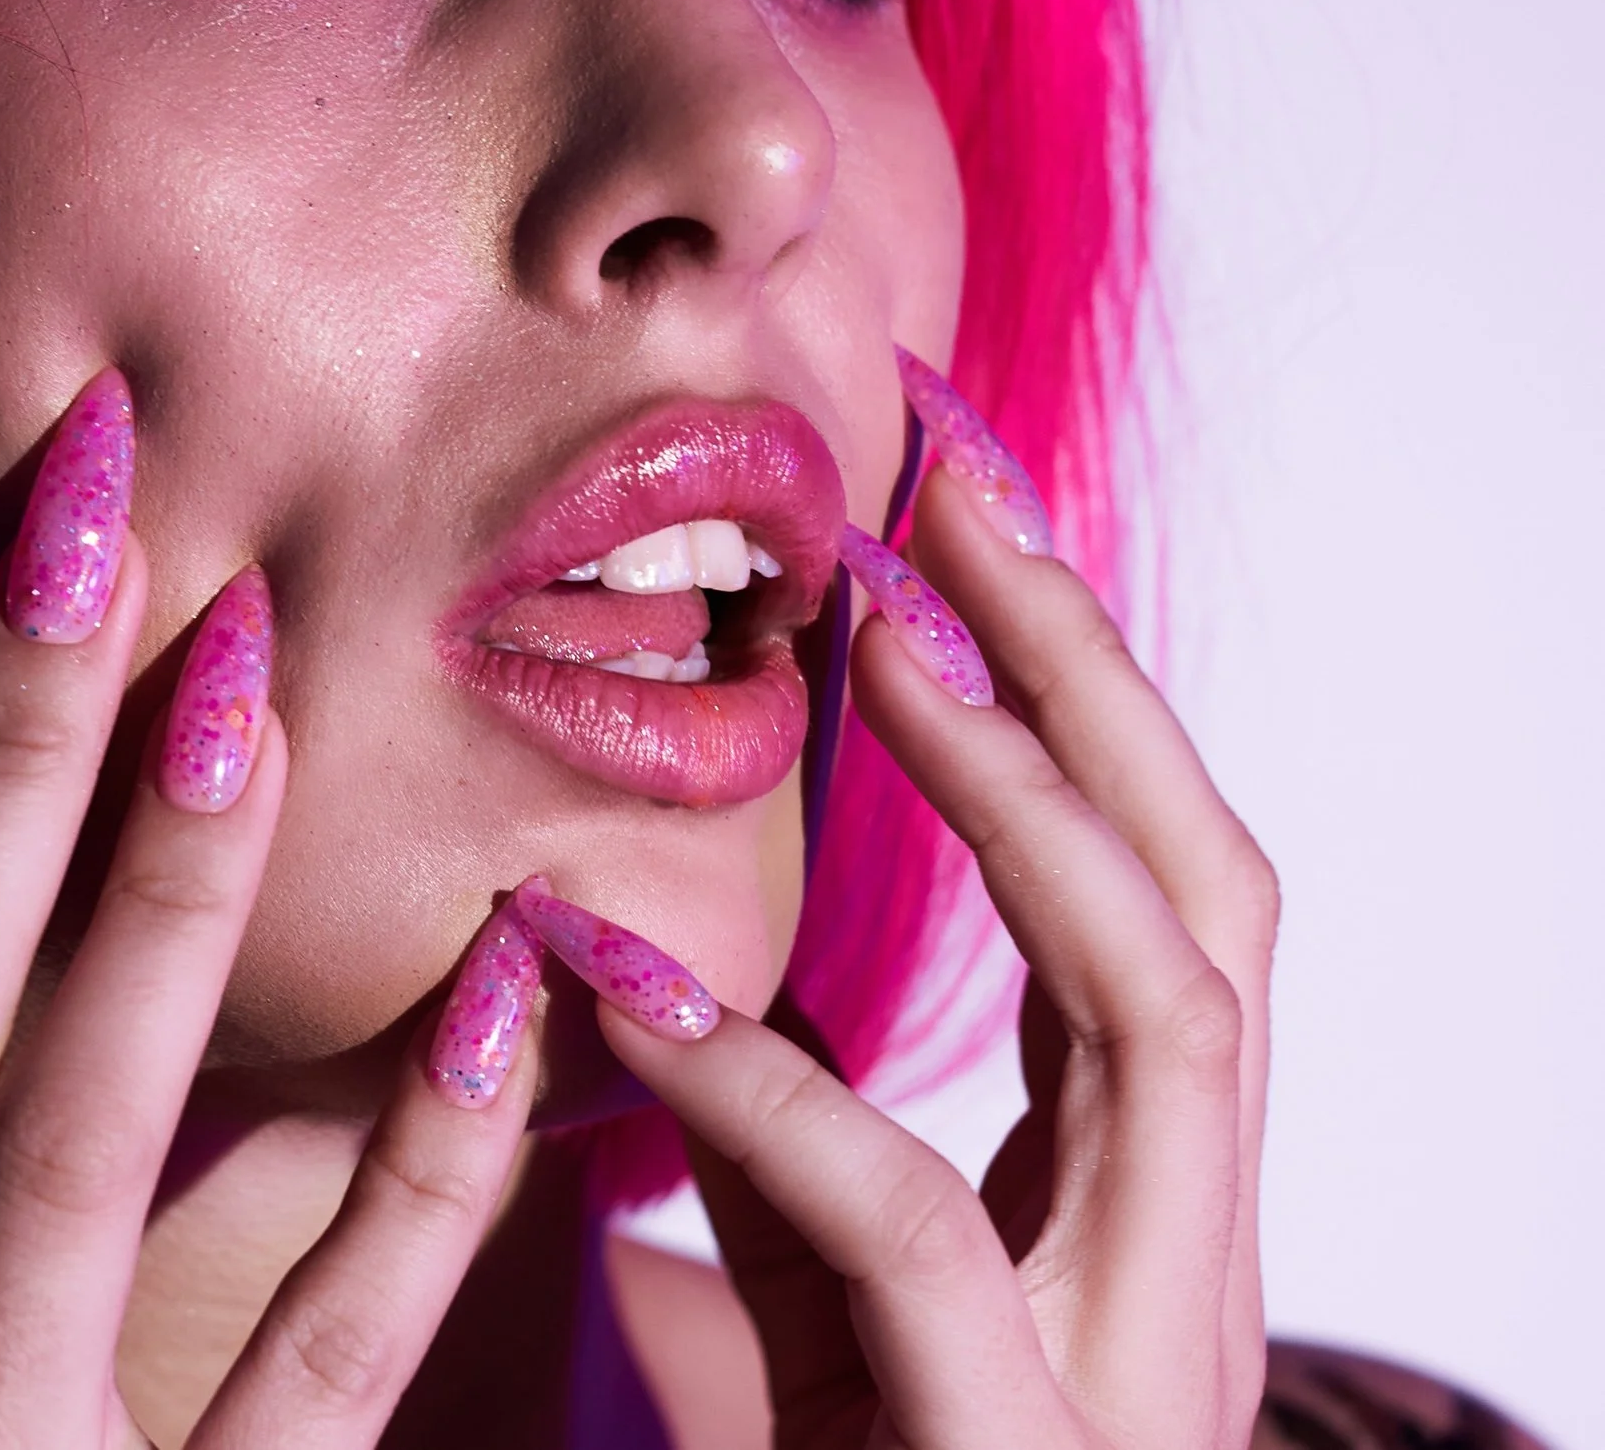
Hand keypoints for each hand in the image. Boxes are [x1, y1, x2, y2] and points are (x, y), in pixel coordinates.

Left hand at [602, 459, 1276, 1447]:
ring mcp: (1134, 1378)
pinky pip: (920, 1238)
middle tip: (948, 469)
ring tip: (873, 623)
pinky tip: (619, 974)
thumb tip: (649, 957)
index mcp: (1140, 1216)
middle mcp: (1186, 1275)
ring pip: (1165, 1018)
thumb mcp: (805, 1302)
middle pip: (1210, 899)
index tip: (948, 498)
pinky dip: (770, 1085)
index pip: (1166, 892)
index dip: (1078, 688)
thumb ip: (761, 1136)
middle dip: (1093, 669)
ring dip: (1021, 795)